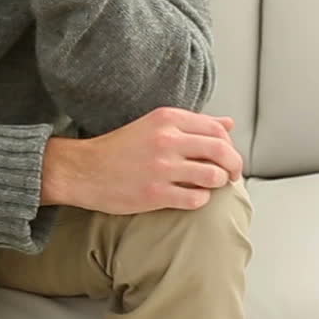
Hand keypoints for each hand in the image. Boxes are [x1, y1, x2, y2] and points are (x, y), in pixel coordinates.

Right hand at [41, 107, 241, 213]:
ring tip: (211, 186)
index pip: (217, 129)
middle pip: (221, 151)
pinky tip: (193, 197)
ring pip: (213, 175)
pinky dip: (202, 199)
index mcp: (168, 119)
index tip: (228, 156)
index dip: (230, 144)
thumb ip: (193, 124)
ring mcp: (162, 168)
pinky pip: (196, 198)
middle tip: (233, 175)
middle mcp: (167, 140)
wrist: (84, 170)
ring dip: (219, 183)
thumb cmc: (121, 148)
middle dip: (234, 165)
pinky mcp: (155, 194)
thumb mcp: (156, 125)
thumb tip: (229, 123)